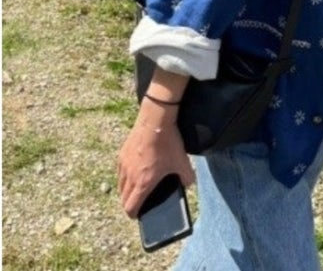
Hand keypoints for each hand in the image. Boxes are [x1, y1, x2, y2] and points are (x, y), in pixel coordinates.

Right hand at [117, 101, 194, 217]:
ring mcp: (124, 165)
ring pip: (120, 185)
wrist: (155, 120)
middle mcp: (129, 176)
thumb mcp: (182, 162)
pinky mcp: (122, 153)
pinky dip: (125, 175)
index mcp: (143, 183)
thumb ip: (187, 178)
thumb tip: (188, 184)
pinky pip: (120, 171)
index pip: (130, 207)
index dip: (134, 214)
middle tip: (138, 202)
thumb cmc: (168, 142)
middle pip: (123, 199)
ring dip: (126, 190)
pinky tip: (135, 169)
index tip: (138, 215)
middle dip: (130, 203)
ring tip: (137, 187)